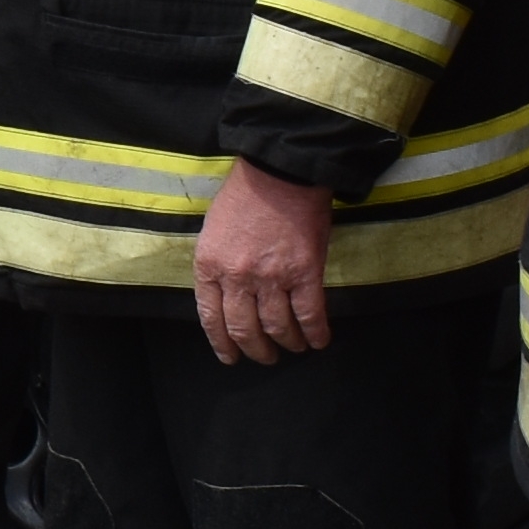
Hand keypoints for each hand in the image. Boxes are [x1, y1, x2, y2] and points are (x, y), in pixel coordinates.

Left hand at [192, 162, 339, 367]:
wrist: (280, 171)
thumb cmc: (245, 195)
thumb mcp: (214, 230)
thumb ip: (217, 264)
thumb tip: (226, 294)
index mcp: (210, 266)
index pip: (211, 317)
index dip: (222, 342)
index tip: (230, 356)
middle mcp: (238, 278)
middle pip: (244, 329)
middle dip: (255, 350)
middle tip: (265, 357)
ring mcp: (272, 277)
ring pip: (278, 327)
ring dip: (287, 343)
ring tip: (292, 348)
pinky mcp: (305, 273)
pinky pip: (310, 314)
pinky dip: (315, 333)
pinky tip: (318, 341)